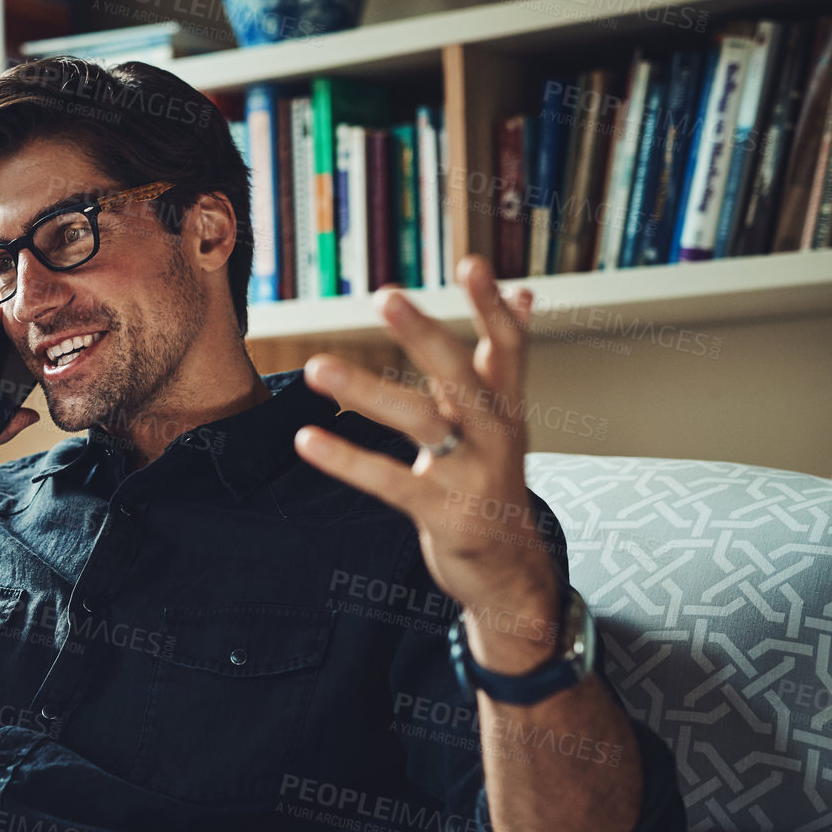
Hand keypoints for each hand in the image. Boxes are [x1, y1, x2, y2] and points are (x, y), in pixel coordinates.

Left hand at [293, 255, 561, 674]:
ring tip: (317, 367)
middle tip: (385, 296)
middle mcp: (494, 434)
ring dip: (367, 391)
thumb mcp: (505, 419)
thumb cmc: (495, 482)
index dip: (490, 306)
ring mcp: (471, 475)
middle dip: (424, 334)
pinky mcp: (443, 514)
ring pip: (419, 422)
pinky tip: (306, 439)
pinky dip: (345, 460)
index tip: (471, 262)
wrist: (511, 570)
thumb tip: (524, 295)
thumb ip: (503, 360)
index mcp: (506, 406)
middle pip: (461, 374)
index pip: (507, 346)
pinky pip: (388, 482)